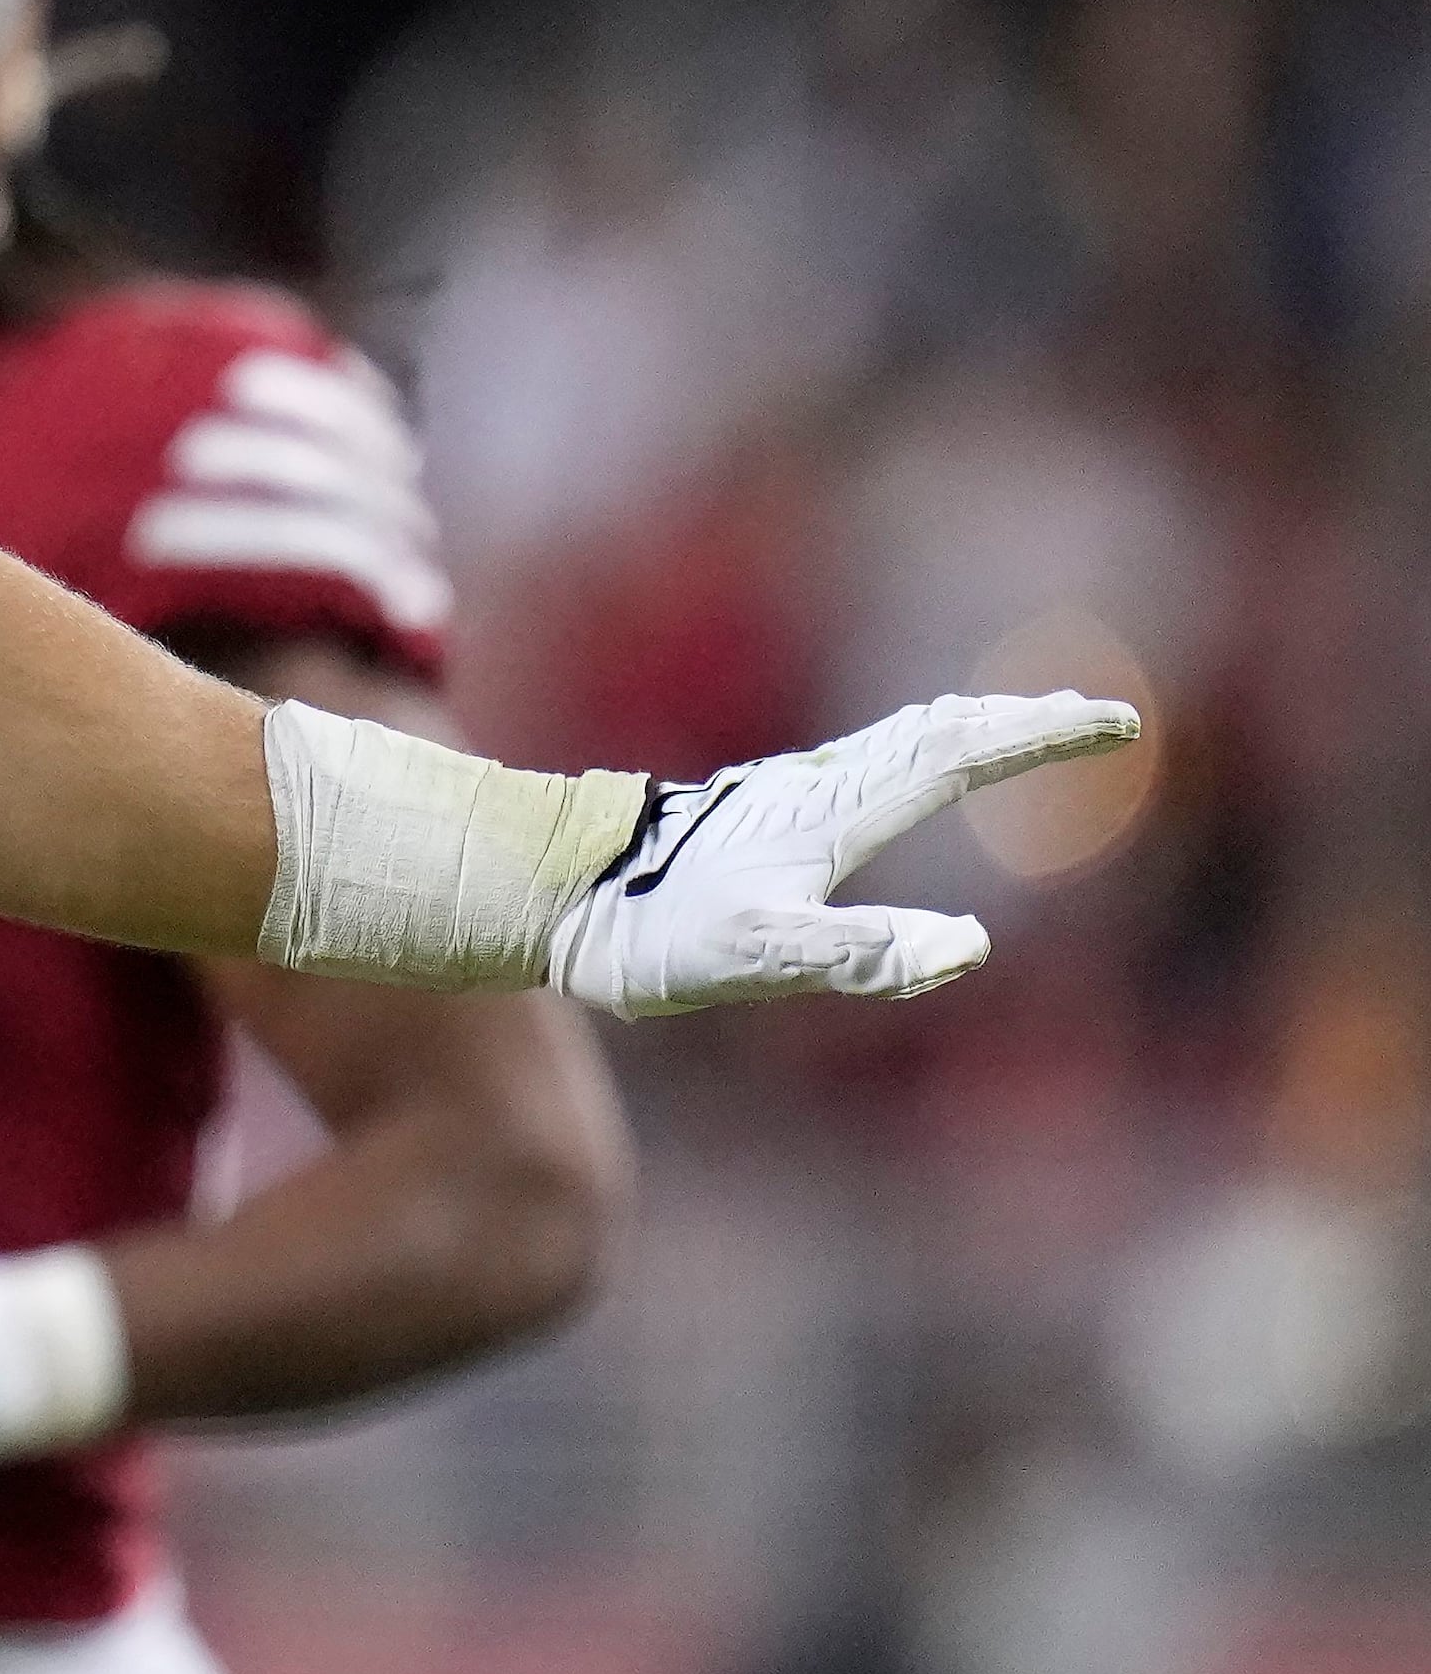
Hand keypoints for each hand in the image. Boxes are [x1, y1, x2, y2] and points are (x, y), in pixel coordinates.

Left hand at [541, 691, 1139, 1017]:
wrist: (559, 900)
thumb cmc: (656, 935)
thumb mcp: (763, 958)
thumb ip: (859, 952)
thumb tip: (965, 947)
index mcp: (837, 811)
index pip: (960, 755)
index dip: (1039, 737)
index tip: (1114, 722)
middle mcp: (820, 786)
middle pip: (940, 733)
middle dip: (1022, 721)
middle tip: (1093, 714)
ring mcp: (790, 793)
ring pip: (900, 741)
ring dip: (971, 728)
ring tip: (1019, 723)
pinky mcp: (762, 812)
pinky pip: (866, 762)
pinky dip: (918, 750)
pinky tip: (904, 768)